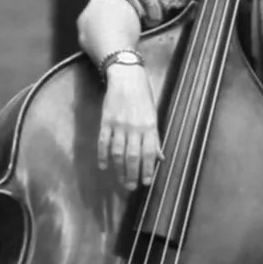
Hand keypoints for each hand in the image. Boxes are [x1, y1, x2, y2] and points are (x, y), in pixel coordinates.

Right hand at [97, 66, 161, 189]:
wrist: (126, 76)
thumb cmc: (143, 95)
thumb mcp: (154, 115)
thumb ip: (155, 137)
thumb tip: (160, 157)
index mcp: (149, 126)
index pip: (149, 153)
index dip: (147, 170)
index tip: (146, 182)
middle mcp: (134, 127)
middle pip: (132, 157)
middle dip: (132, 175)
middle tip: (131, 187)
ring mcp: (118, 125)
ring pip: (118, 153)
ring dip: (119, 170)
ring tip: (121, 181)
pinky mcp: (105, 121)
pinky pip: (103, 142)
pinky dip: (103, 156)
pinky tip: (104, 166)